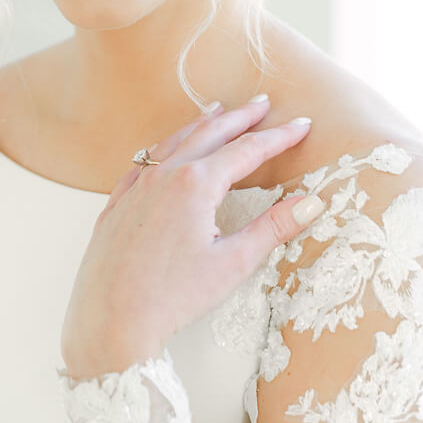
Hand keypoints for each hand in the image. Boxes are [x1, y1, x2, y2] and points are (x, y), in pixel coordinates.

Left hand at [60, 96, 324, 379]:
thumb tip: (312, 203)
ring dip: (199, 125)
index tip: (301, 124)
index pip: (247, 151)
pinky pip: (142, 164)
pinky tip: (165, 150)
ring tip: (217, 110)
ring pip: (172, 143)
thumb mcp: (232, 263)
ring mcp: (136, 187)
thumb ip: (272, 228)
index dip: (278, 137)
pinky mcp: (116, 204)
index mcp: (195, 184)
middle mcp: (164, 176)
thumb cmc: (172, 297)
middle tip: (262, 103)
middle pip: (209, 134)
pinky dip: (163, 149)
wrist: (109, 319)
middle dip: (239, 118)